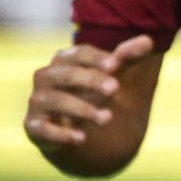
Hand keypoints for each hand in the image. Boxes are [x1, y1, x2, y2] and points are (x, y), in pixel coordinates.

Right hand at [24, 35, 154, 151]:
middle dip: (91, 80)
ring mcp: (38, 101)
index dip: (95, 58)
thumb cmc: (97, 88)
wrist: (77, 123)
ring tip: (108, 117)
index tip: (116, 65)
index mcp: (64, 60)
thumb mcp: (116, 72)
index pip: (78, 53)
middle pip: (67, 75)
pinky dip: (61, 133)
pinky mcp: (34, 126)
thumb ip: (129, 57)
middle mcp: (46, 77)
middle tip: (115, 88)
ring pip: (56, 101)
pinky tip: (82, 138)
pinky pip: (42, 129)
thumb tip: (147, 42)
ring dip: (83, 109)